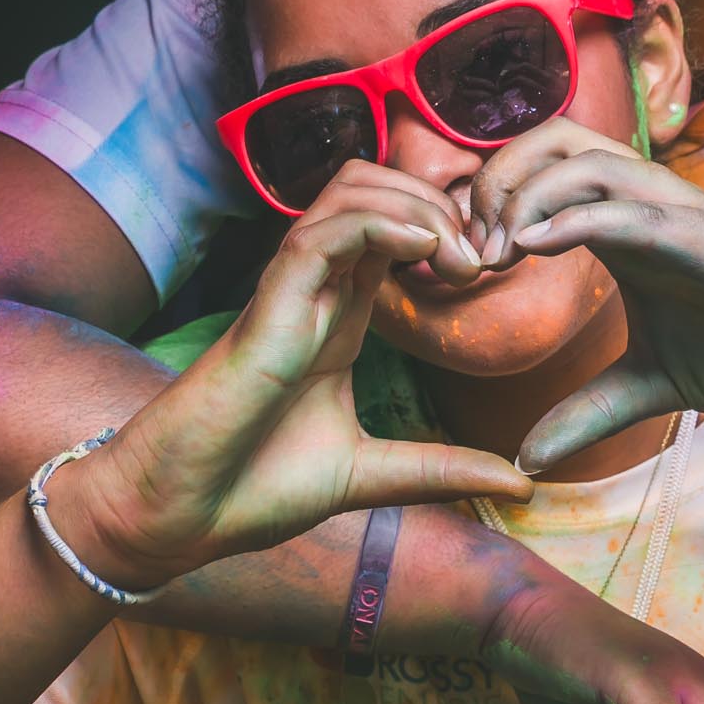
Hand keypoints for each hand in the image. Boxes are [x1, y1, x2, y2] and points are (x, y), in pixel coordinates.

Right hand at [54, 187, 527, 588]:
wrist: (180, 517)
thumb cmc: (254, 488)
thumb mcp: (373, 476)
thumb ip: (443, 470)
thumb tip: (523, 486)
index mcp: (340, 315)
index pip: (399, 227)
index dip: (453, 228)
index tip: (497, 271)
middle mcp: (316, 290)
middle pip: (380, 187)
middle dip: (444, 205)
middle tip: (486, 261)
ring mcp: (289, 292)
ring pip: (351, 191)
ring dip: (418, 206)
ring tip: (461, 261)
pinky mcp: (266, 309)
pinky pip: (321, 234)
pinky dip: (378, 225)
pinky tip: (423, 251)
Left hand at [468, 119, 703, 471]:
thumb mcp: (649, 388)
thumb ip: (588, 412)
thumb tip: (524, 458)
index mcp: (623, 226)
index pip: (540, 171)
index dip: (488, 204)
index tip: (459, 266)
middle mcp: (646, 205)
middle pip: (550, 140)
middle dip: (495, 182)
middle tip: (471, 252)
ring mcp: (680, 215)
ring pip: (586, 159)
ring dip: (525, 196)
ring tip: (496, 252)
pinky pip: (634, 209)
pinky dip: (576, 217)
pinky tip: (532, 245)